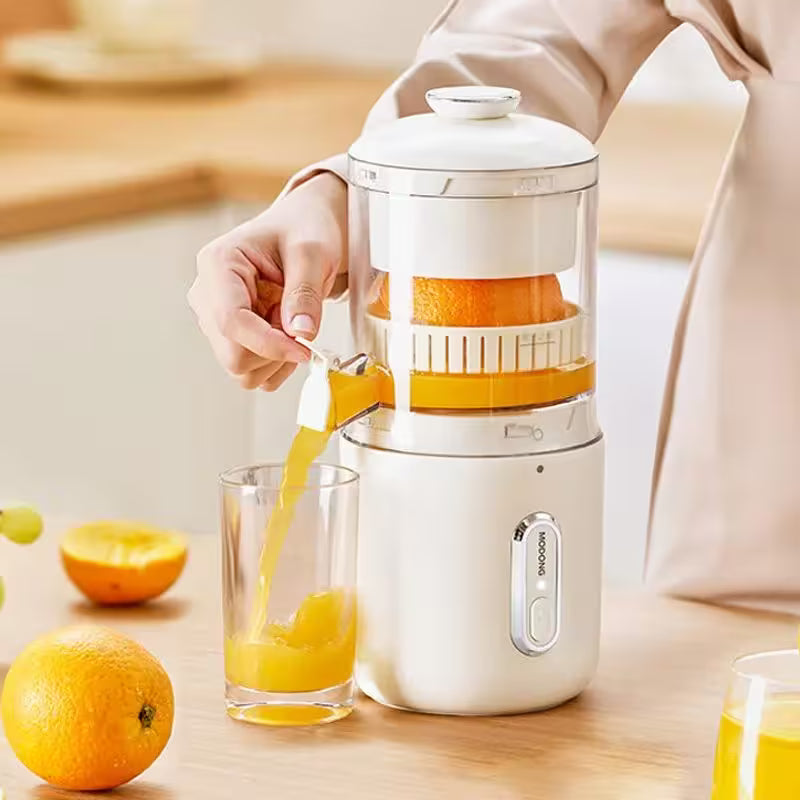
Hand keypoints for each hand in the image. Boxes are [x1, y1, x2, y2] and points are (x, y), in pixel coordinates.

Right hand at [188, 173, 346, 390]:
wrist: (302, 228)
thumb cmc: (302, 230)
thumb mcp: (313, 253)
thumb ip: (305, 293)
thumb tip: (301, 333)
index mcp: (218, 264)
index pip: (231, 321)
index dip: (269, 344)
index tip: (304, 349)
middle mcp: (208, 295)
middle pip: (232, 355)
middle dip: (274, 351)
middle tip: (301, 325)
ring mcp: (215, 319)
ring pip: (241, 369)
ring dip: (276, 359)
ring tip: (293, 322)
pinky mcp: (229, 337)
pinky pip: (251, 373)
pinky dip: (275, 365)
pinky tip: (287, 336)